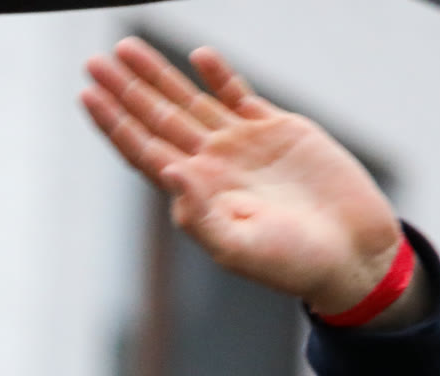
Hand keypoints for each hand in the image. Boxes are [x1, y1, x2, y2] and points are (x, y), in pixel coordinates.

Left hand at [82, 39, 403, 317]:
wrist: (352, 254)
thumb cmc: (295, 264)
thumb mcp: (239, 249)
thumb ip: (199, 215)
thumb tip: (167, 171)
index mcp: (197, 194)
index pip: (143, 151)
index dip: (114, 124)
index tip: (87, 95)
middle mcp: (213, 165)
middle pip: (157, 119)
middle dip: (125, 90)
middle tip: (93, 61)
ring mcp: (244, 144)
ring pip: (190, 100)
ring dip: (158, 75)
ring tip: (126, 47)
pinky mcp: (279, 130)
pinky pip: (239, 94)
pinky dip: (220, 74)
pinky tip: (197, 56)